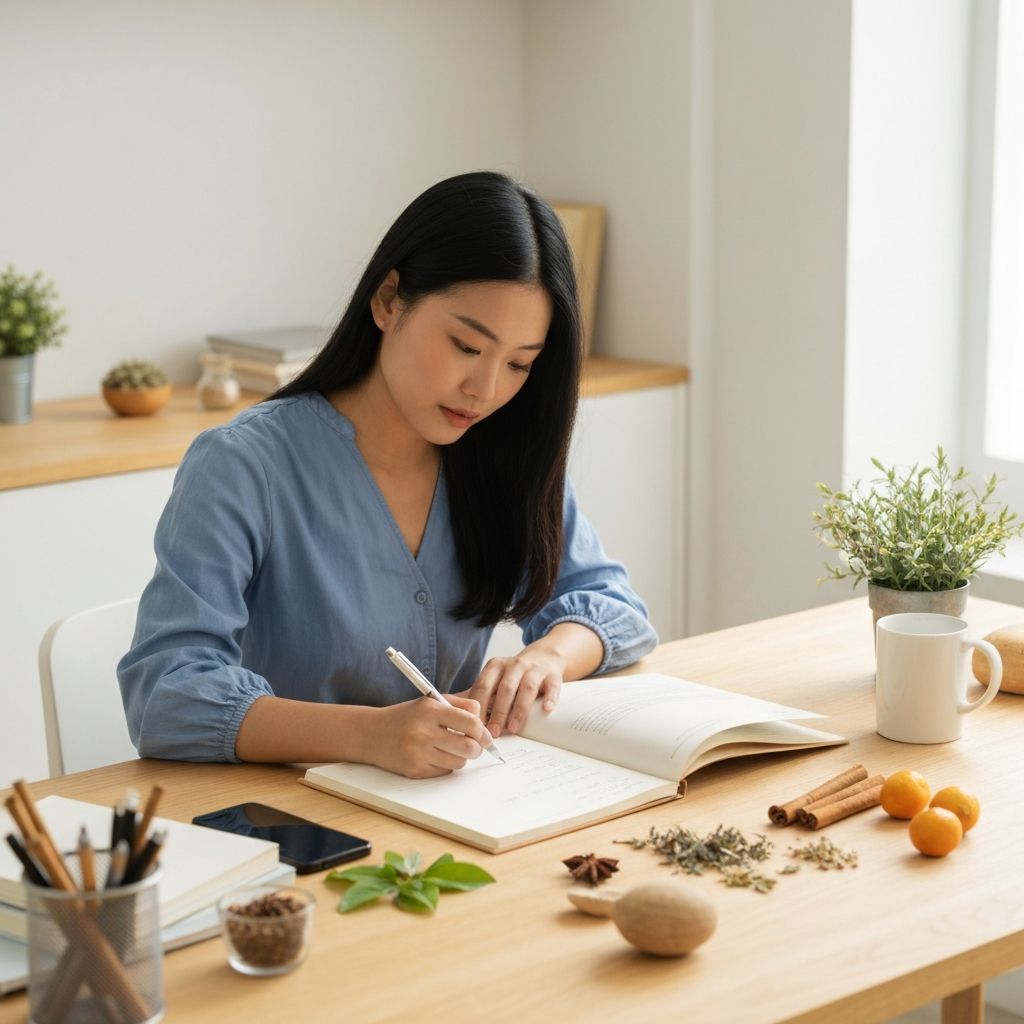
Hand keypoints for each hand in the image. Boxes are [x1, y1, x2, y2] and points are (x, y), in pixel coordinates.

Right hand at [367, 695, 487, 778]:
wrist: (371, 734)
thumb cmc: (406, 717)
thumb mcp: (430, 702)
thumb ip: (459, 706)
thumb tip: (482, 720)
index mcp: (430, 710)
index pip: (470, 722)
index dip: (482, 731)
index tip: (485, 736)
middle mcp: (423, 731)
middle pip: (468, 746)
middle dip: (477, 748)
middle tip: (475, 746)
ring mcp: (418, 753)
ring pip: (459, 762)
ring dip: (461, 757)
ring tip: (451, 749)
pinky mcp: (414, 770)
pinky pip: (444, 772)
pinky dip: (446, 765)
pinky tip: (435, 756)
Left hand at [464, 651, 564, 736]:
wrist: (544, 657)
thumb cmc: (513, 675)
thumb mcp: (495, 678)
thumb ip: (479, 693)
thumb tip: (453, 712)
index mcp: (495, 666)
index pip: (484, 685)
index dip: (479, 706)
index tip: (475, 726)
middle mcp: (514, 665)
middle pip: (505, 688)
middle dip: (498, 712)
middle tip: (493, 733)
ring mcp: (534, 669)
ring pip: (526, 688)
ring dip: (519, 709)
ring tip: (514, 728)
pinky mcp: (552, 675)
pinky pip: (551, 687)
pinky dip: (549, 698)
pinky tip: (546, 709)